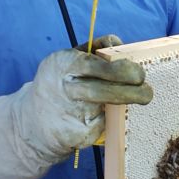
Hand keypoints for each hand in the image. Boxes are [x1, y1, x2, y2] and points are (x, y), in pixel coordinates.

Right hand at [0, 35, 152, 178]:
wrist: (31, 123)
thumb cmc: (58, 84)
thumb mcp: (67, 59)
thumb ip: (93, 49)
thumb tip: (117, 42)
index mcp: (61, 65)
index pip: (93, 65)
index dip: (119, 69)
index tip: (138, 73)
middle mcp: (63, 90)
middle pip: (100, 92)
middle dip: (129, 92)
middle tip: (147, 92)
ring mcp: (68, 115)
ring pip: (103, 111)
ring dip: (125, 105)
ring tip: (140, 98)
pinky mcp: (74, 136)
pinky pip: (100, 126)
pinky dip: (108, 120)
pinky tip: (107, 115)